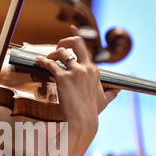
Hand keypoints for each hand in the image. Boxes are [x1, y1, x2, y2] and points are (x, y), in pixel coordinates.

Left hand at [35, 26, 118, 141]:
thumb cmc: (91, 113)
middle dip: (66, 40)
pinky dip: (42, 61)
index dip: (76, 40)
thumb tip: (118, 90)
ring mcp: (75, 72)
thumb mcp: (104, 100)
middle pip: (77, 42)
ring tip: (47, 59)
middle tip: (58, 46)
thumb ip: (111, 93)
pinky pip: (50, 64)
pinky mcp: (63, 78)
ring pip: (62, 52)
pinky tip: (37, 61)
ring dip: (52, 54)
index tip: (71, 34)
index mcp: (94, 70)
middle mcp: (86, 68)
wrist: (83, 121)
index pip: (86, 49)